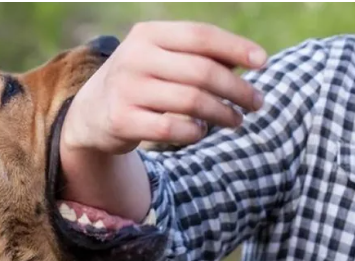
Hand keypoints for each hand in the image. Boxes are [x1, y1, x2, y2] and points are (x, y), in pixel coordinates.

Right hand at [59, 21, 267, 221]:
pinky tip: (201, 132)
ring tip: (236, 120)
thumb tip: (250, 61)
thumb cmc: (141, 81)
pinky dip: (195, 132)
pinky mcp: (121, 120)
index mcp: (148, 34)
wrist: (91, 112)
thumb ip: (198, 56)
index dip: (236, 48)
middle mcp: (134, 58)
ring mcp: (126, 89)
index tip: (263, 63)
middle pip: (202, 72)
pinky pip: (173, 128)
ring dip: (223, 114)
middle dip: (237, 89)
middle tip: (257, 103)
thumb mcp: (161, 58)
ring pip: (192, 101)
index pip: (200, 36)